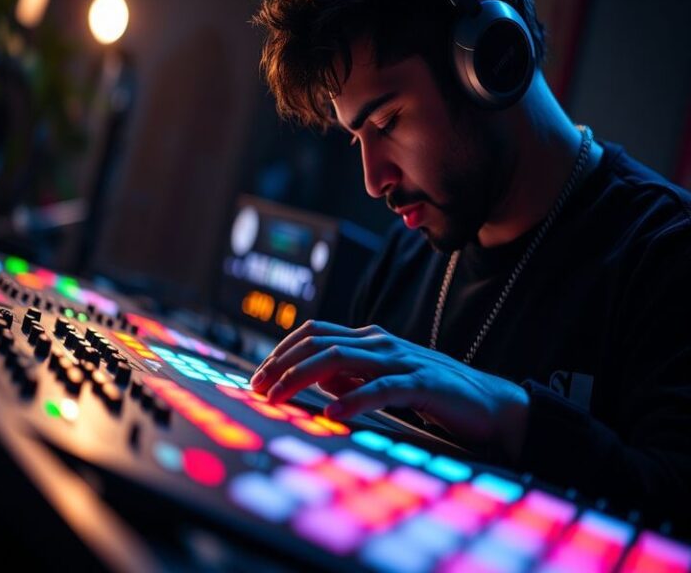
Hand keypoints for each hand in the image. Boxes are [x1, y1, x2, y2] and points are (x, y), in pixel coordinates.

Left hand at [251, 320, 529, 460]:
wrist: (488, 403)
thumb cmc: (433, 392)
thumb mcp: (382, 380)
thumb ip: (351, 376)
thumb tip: (315, 380)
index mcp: (369, 339)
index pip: (314, 332)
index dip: (282, 350)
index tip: (259, 375)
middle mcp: (379, 343)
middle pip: (318, 342)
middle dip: (281, 363)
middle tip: (257, 388)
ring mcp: (400, 360)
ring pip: (340, 358)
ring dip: (302, 377)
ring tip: (278, 396)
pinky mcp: (420, 383)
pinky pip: (381, 388)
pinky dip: (354, 398)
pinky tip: (333, 412)